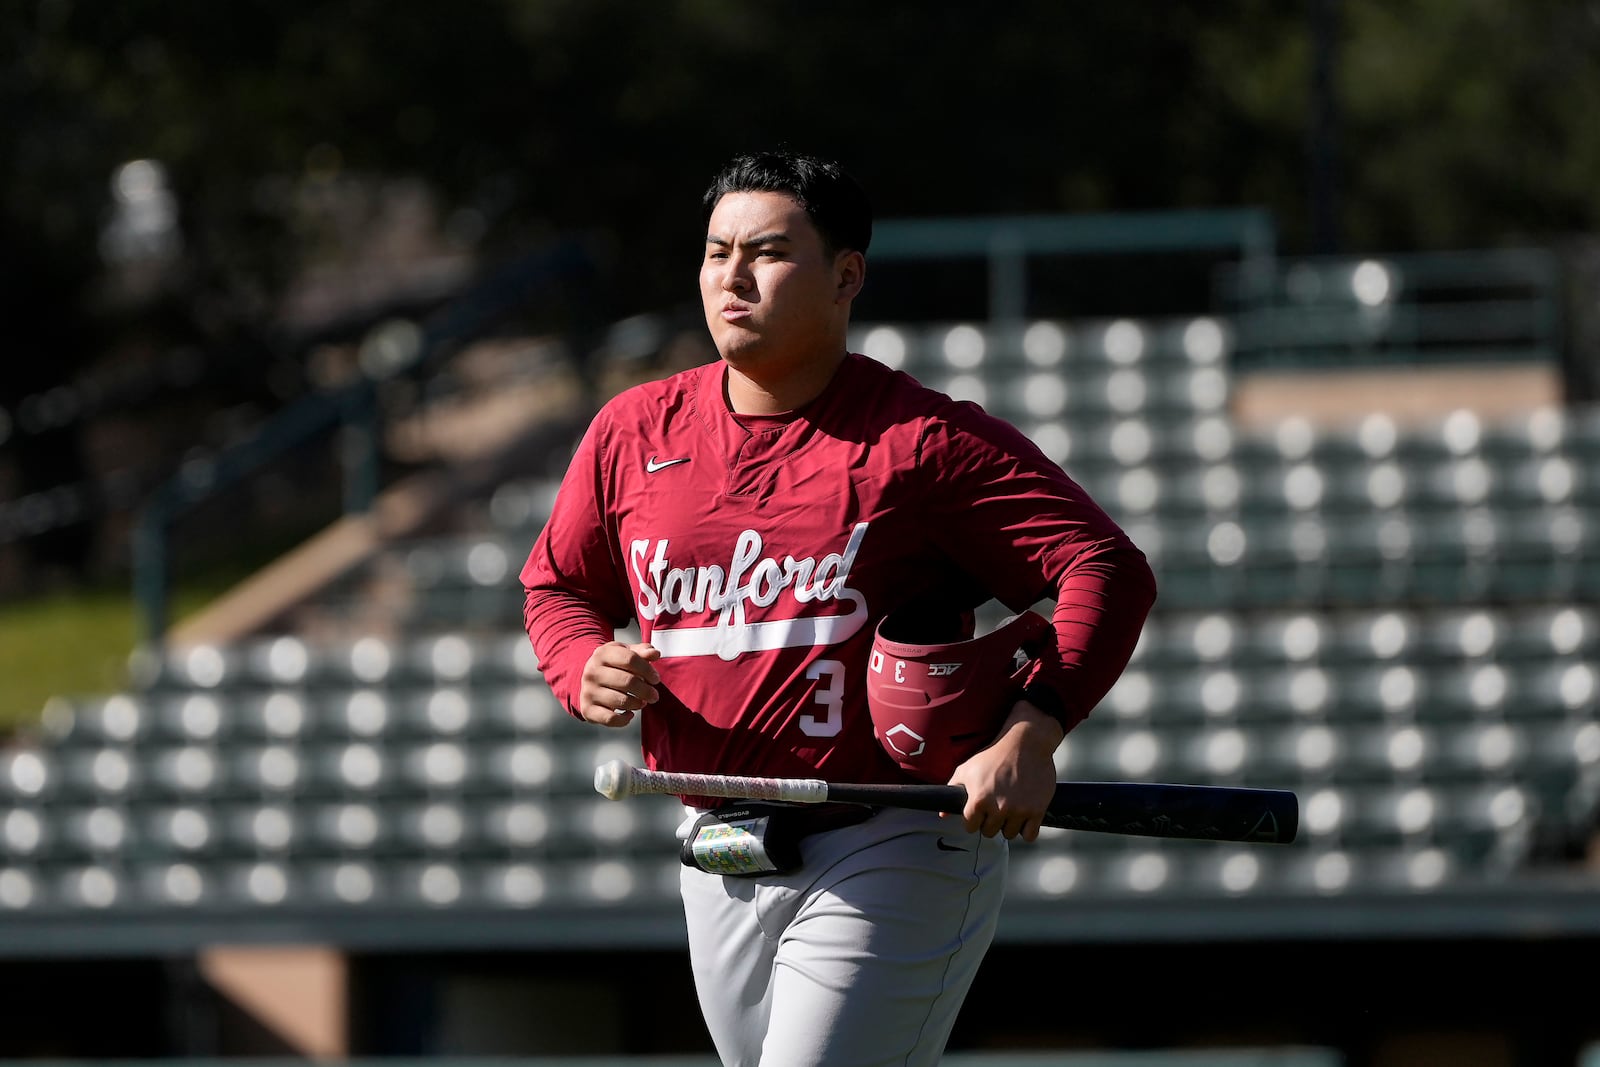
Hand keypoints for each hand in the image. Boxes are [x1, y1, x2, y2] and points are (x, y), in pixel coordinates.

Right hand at [577, 641, 661, 726]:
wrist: (589, 679)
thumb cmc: (612, 665)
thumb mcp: (625, 652)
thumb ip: (642, 652)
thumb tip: (654, 654)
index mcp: (602, 654)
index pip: (630, 659)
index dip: (647, 670)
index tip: (655, 678)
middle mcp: (592, 672)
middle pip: (628, 681)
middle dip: (646, 690)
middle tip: (654, 695)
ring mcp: (588, 691)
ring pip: (621, 701)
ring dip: (637, 704)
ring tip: (642, 702)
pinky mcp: (587, 709)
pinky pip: (610, 719)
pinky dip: (624, 719)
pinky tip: (629, 714)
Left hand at [946, 701, 1063, 841]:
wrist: (1025, 743)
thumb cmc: (994, 755)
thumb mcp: (967, 768)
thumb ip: (953, 790)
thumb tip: (943, 814)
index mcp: (978, 800)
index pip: (970, 826)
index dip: (973, 819)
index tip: (979, 813)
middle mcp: (998, 808)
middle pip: (989, 832)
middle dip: (990, 822)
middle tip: (995, 808)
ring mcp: (1018, 810)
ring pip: (1009, 834)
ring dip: (1008, 825)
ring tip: (1009, 810)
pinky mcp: (1036, 810)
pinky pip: (1029, 835)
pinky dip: (1026, 830)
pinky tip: (1023, 818)